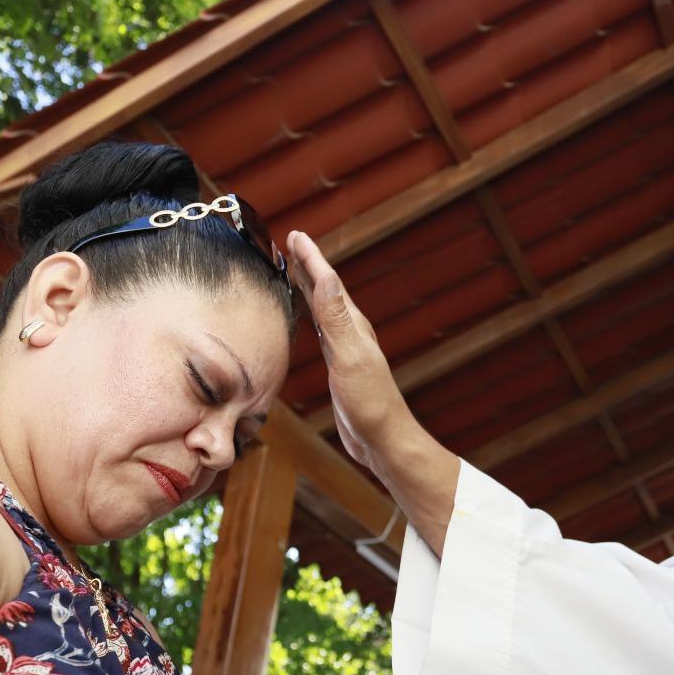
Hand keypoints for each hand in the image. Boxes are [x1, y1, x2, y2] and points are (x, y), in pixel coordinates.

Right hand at [287, 230, 411, 474]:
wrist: (382, 439)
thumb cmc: (369, 403)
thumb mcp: (350, 358)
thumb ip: (337, 319)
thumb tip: (328, 277)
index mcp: (352, 325)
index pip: (328, 283)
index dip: (311, 258)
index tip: (295, 235)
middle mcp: (350, 331)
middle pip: (325, 290)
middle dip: (308, 265)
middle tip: (291, 242)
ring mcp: (345, 348)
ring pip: (323, 308)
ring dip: (308, 287)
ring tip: (294, 270)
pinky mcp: (339, 365)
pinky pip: (321, 329)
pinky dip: (310, 314)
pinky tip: (306, 317)